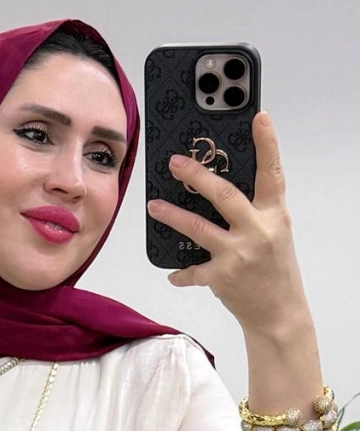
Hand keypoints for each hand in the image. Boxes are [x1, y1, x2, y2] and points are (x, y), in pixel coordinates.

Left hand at [147, 112, 309, 334]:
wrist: (278, 312)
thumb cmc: (275, 268)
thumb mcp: (275, 232)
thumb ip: (254, 211)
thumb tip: (217, 189)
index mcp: (274, 215)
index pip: (272, 173)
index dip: (267, 144)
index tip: (258, 117)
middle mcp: (257, 231)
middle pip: (224, 195)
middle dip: (196, 176)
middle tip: (174, 162)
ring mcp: (238, 254)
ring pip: (198, 228)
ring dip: (172, 216)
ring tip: (153, 207)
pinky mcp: (221, 277)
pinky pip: (192, 270)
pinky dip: (181, 272)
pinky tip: (173, 272)